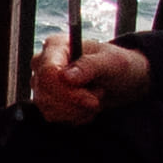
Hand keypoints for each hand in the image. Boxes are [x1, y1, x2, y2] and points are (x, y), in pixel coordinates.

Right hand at [29, 35, 149, 123]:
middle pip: (45, 92)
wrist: (120, 81)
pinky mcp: (47, 100)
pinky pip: (53, 116)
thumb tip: (65, 77)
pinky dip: (74, 117)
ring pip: (48, 107)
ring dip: (77, 110)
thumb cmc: (116, 64)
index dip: (68, 91)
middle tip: (98, 96)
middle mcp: (43, 63)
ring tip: (94, 98)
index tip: (92, 100)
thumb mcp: (111, 61)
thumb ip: (89, 65)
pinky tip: (86, 107)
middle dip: (76, 102)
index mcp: (55, 46)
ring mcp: (42, 83)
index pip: (48, 72)